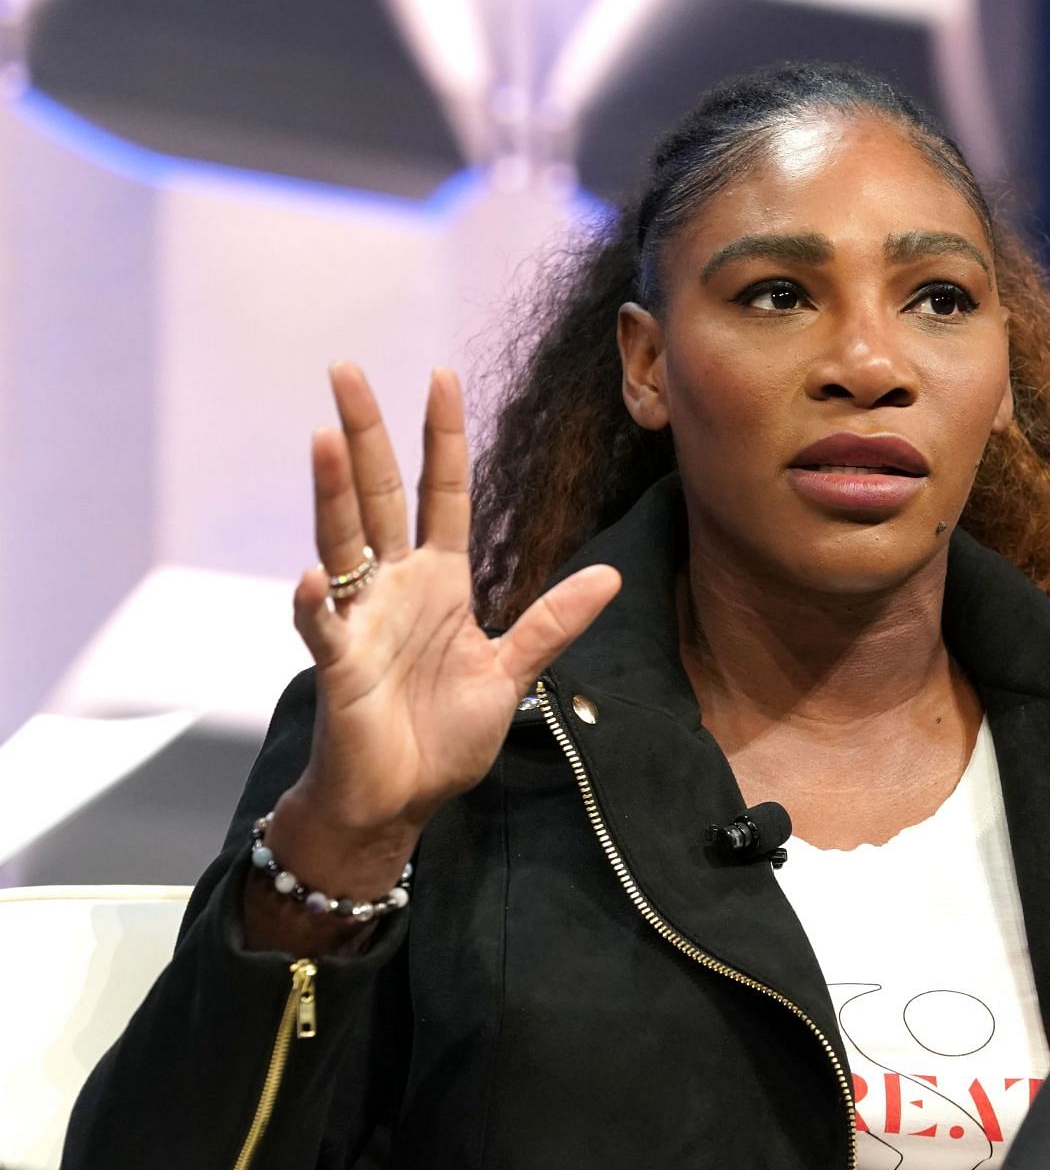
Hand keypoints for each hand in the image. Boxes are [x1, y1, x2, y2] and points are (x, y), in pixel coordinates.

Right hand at [277, 362, 618, 879]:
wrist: (399, 798)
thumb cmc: (444, 734)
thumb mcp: (514, 672)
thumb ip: (553, 621)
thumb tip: (611, 575)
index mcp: (440, 584)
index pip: (442, 494)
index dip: (443, 438)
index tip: (443, 377)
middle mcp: (395, 588)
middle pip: (379, 496)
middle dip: (365, 435)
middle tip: (346, 371)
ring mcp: (361, 621)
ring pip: (343, 542)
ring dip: (333, 493)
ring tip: (324, 438)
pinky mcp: (338, 666)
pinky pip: (325, 627)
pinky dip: (320, 603)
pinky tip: (318, 576)